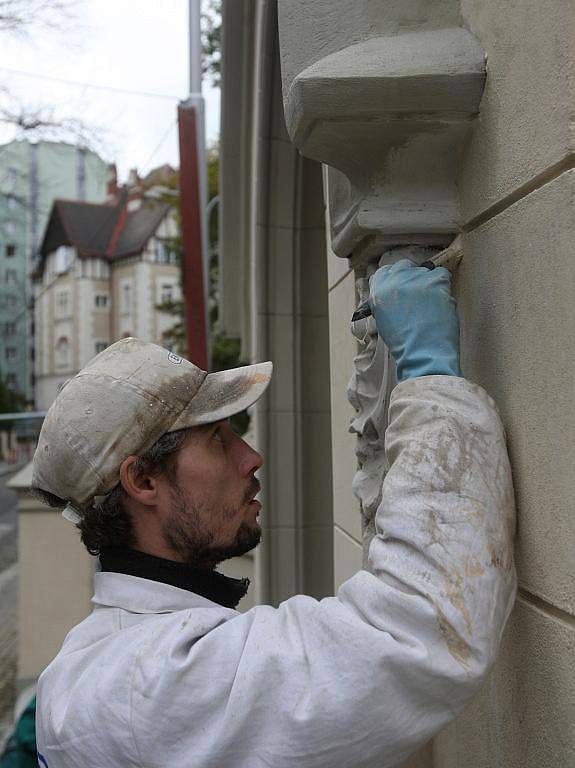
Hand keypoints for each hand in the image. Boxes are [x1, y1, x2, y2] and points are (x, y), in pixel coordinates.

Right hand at [368, 259, 460, 381]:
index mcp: (379, 290)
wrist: (423, 353)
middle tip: (419, 295)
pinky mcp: (436, 281)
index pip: (386, 271)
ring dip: (428, 284)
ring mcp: (416, 279)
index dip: (396, 279)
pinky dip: (443, 286)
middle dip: (412, 278)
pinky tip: (440, 302)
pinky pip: (442, 274)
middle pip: (404, 266)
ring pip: (425, 271)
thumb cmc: (404, 343)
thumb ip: (386, 300)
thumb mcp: (383, 320)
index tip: (404, 286)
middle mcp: (395, 280)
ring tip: (431, 306)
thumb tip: (397, 290)